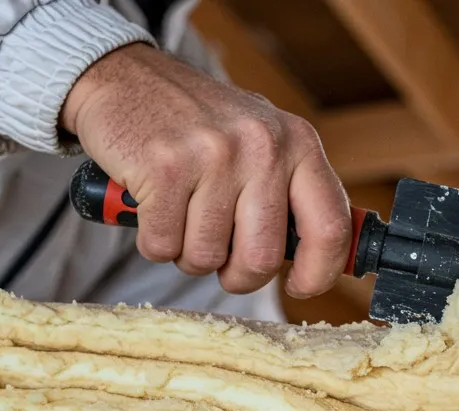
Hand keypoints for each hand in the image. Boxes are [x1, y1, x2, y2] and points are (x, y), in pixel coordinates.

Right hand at [60, 43, 351, 297]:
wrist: (127, 75)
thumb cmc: (199, 123)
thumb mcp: (263, 139)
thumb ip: (292, 191)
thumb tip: (321, 259)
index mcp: (298, 143)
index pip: (331, 228)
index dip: (318, 272)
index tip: (300, 287)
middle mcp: (263, 146)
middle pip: (261, 259)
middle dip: (237, 276)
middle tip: (221, 261)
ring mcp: (213, 156)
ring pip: (205, 258)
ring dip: (187, 254)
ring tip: (181, 217)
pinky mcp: (163, 167)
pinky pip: (163, 246)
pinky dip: (154, 242)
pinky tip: (152, 208)